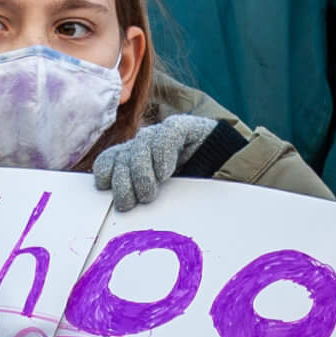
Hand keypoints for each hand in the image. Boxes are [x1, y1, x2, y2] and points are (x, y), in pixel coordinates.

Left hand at [94, 114, 217, 210]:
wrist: (230, 169)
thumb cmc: (193, 190)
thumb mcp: (162, 198)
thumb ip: (141, 198)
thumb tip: (120, 209)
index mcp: (134, 160)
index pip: (109, 160)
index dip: (105, 173)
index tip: (105, 189)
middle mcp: (145, 145)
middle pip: (123, 156)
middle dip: (122, 182)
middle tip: (129, 204)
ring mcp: (163, 135)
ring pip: (141, 145)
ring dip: (141, 173)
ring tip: (150, 193)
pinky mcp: (183, 127)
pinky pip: (167, 134)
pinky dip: (162, 154)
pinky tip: (166, 172)